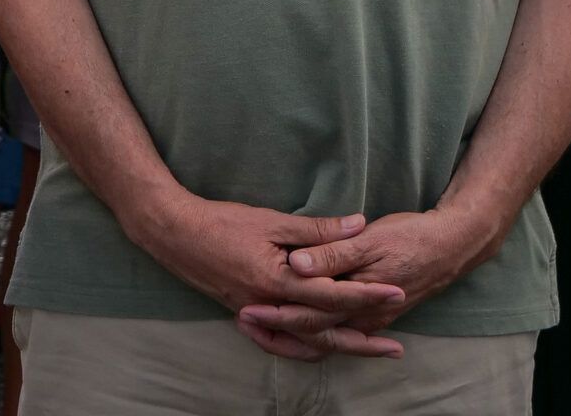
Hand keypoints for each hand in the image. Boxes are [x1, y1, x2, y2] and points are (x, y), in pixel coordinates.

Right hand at [127, 193, 404, 358]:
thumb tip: (358, 225)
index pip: (333, 295)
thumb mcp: (271, 220)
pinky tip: (319, 347)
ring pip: (305, 343)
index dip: (368, 294)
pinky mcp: (247, 314)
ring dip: (339, 348)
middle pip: (325, 333)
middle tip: (395, 347)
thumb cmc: (221, 222)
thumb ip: (316, 229)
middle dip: (363, 341)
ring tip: (367, 350)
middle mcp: (270, 307)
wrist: (173, 232)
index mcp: (278, 282)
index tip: (397, 291)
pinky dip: (304, 348)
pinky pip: (282, 342)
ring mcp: (257, 315)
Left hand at [260, 204, 499, 352]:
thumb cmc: (411, 237)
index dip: (277, 313)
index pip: (310, 315)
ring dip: (291, 337)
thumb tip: (298, 263)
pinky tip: (292, 328)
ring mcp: (369, 320)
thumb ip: (332, 252)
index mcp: (358, 298)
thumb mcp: (369, 239)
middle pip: (313, 333)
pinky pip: (337, 334)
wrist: (451, 247)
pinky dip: (312, 335)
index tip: (246, 309)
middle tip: (242, 319)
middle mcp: (363, 317)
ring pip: (324, 339)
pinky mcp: (372, 315)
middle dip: (276, 330)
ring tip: (257, 328)